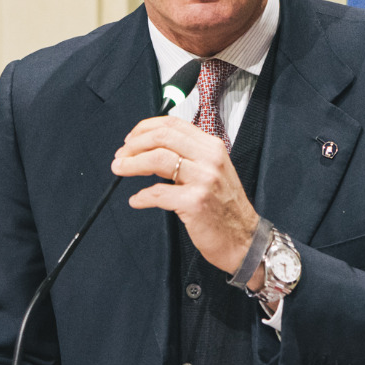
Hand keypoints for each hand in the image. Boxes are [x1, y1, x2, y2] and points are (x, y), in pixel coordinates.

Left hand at [111, 115, 261, 276]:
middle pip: (162, 137)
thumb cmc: (225, 207)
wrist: (244, 240)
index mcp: (212, 147)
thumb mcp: (214, 171)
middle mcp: (209, 159)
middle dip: (134, 145)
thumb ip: (190, 156)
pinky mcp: (195, 203)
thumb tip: (152, 148)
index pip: (173, 124)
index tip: (131, 139)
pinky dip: (142, 196)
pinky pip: (158, 193)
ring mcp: (203, 180)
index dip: (146, 128)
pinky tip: (136, 200)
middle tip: (120, 156)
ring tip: (119, 169)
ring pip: (157, 159)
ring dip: (132, 164)